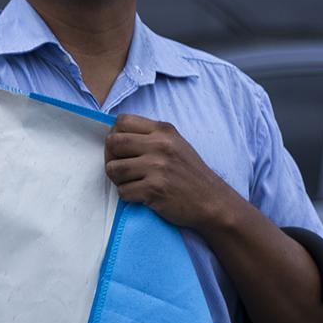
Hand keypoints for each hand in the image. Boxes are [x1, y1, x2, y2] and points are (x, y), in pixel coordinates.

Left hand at [103, 114, 237, 232]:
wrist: (211, 201)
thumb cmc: (190, 173)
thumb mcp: (176, 143)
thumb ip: (150, 135)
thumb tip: (116, 134)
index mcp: (163, 130)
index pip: (122, 121)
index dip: (114, 135)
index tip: (120, 148)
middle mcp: (160, 145)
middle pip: (113, 143)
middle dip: (110, 157)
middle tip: (120, 168)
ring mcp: (157, 167)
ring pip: (113, 169)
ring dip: (118, 179)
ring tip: (132, 183)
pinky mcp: (154, 189)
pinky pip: (123, 191)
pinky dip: (128, 196)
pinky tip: (142, 195)